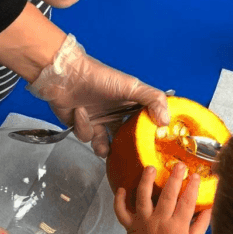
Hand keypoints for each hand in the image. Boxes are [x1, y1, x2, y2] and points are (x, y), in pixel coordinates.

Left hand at [27, 34, 169, 156]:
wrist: (66, 76)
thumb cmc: (99, 77)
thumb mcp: (131, 86)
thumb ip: (152, 100)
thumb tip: (166, 121)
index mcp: (130, 105)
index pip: (145, 124)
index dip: (149, 137)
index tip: (153, 149)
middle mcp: (115, 115)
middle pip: (125, 141)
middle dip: (124, 151)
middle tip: (126, 158)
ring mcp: (98, 121)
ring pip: (105, 145)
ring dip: (102, 145)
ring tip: (101, 141)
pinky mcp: (81, 126)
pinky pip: (86, 137)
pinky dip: (83, 125)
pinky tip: (79, 112)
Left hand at [114, 164, 210, 233]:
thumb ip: (201, 225)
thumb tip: (210, 207)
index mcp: (177, 226)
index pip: (187, 202)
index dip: (192, 187)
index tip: (196, 175)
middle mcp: (160, 221)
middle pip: (168, 196)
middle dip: (174, 178)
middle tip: (178, 164)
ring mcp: (143, 221)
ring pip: (143, 198)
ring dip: (146, 181)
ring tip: (150, 168)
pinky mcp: (130, 224)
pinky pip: (121, 211)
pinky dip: (119, 200)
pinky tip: (122, 188)